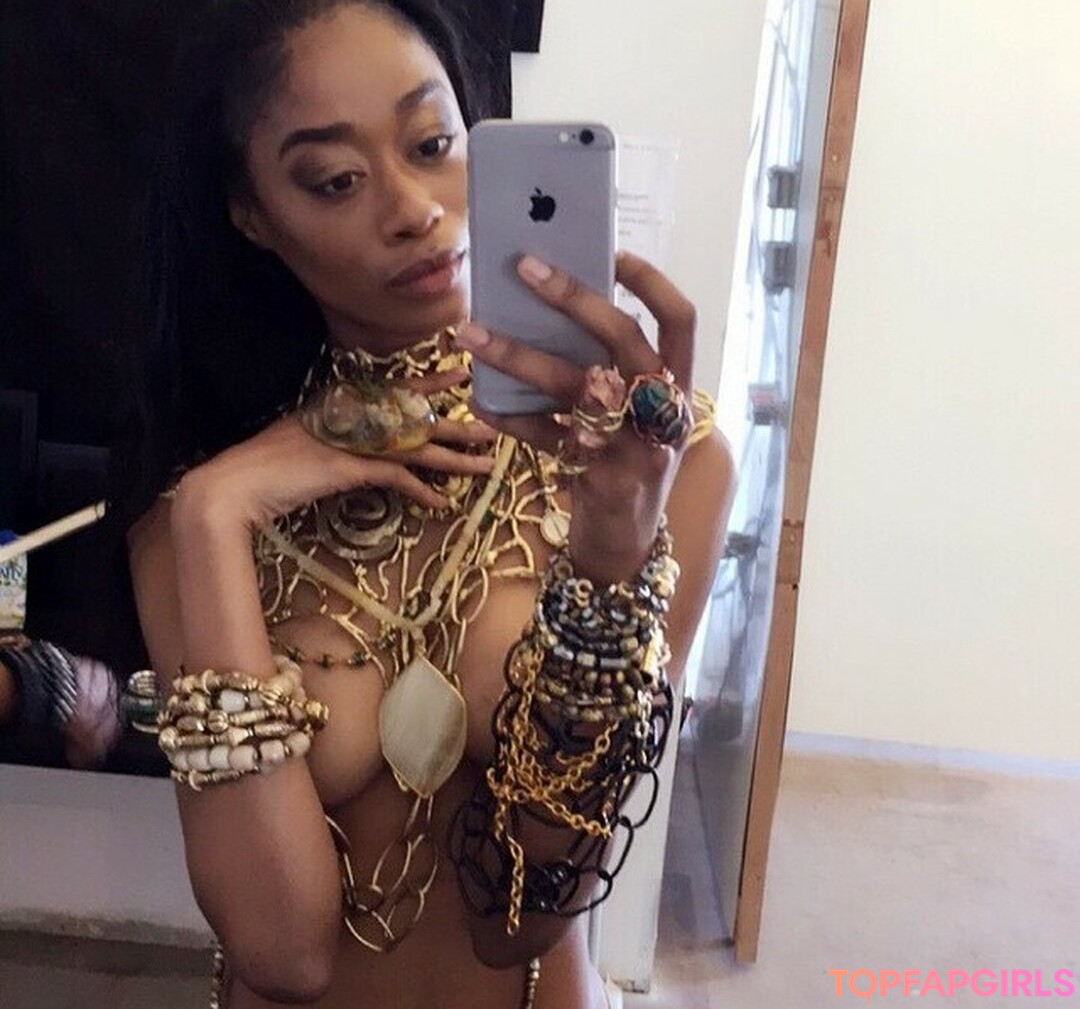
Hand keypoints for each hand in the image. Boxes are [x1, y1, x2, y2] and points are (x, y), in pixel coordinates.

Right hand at [173, 367, 496, 530]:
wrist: (235, 483)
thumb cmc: (268, 464)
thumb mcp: (312, 443)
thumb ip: (343, 439)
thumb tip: (369, 449)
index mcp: (348, 403)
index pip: (400, 387)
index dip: (434, 380)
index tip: (465, 371)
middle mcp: (356, 415)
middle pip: (420, 417)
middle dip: (461, 422)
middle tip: (497, 425)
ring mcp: (354, 439)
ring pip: (418, 446)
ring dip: (456, 458)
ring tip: (488, 465)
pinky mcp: (350, 466)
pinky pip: (397, 477)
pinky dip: (421, 492)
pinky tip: (442, 503)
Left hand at [456, 251, 696, 583]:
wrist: (624, 547)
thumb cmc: (621, 467)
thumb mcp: (630, 419)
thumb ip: (608, 373)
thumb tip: (545, 313)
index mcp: (677, 387)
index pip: (680, 320)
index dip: (650, 282)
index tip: (610, 251)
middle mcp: (665, 412)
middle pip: (625, 337)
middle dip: (574, 297)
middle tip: (523, 267)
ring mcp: (639, 447)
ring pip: (577, 385)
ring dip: (519, 354)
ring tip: (470, 332)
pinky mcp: (605, 477)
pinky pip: (547, 437)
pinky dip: (509, 417)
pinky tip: (479, 401)